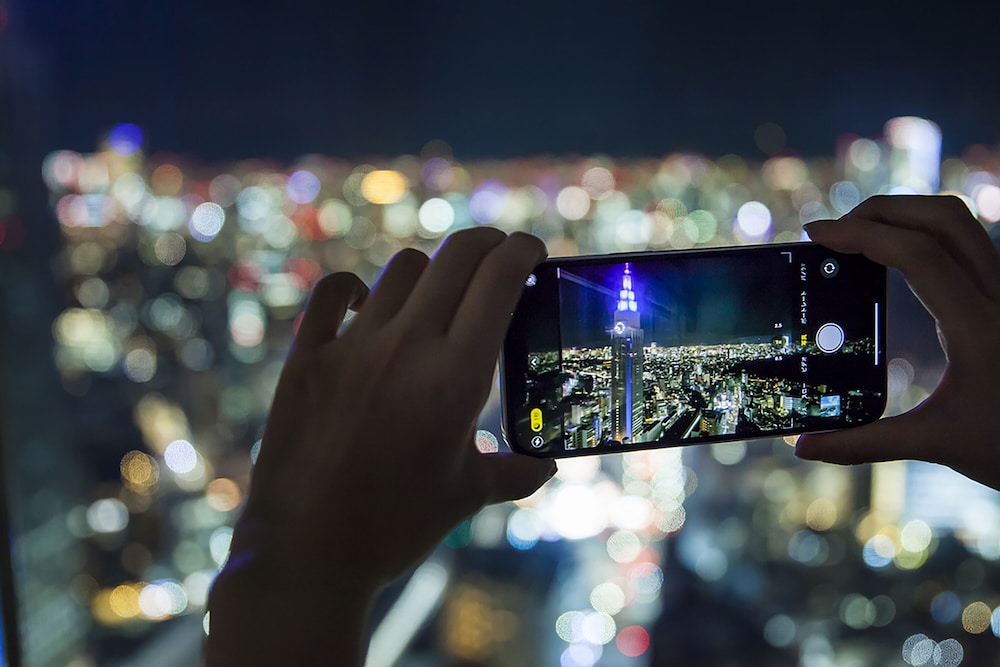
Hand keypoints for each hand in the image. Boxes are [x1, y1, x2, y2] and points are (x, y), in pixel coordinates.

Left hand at [206, 228, 556, 665]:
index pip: (499, 278)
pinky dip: (353, 287)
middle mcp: (407, 346)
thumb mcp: (464, 496)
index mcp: (457, 376)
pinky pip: (331, 293)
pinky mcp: (306, 357)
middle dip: (486, 244)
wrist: (306, 554)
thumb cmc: (394, 527)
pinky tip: (363, 302)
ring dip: (430, 272)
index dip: (521, 250)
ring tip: (436, 295)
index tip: (530, 250)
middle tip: (497, 255)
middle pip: (456, 256)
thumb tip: (545, 467)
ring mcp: (352, 347)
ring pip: (402, 270)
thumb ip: (512, 473)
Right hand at [795, 194, 999, 490]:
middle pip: (942, 217)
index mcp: (980, 329)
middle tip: (835, 229)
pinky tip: (894, 258)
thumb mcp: (938, 443)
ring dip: (905, 214)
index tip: (817, 234)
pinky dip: (924, 234)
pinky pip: (967, 243)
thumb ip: (865, 444)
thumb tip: (804, 448)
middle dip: (882, 209)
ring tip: (859, 236)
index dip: (862, 234)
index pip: (918, 255)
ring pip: (960, 223)